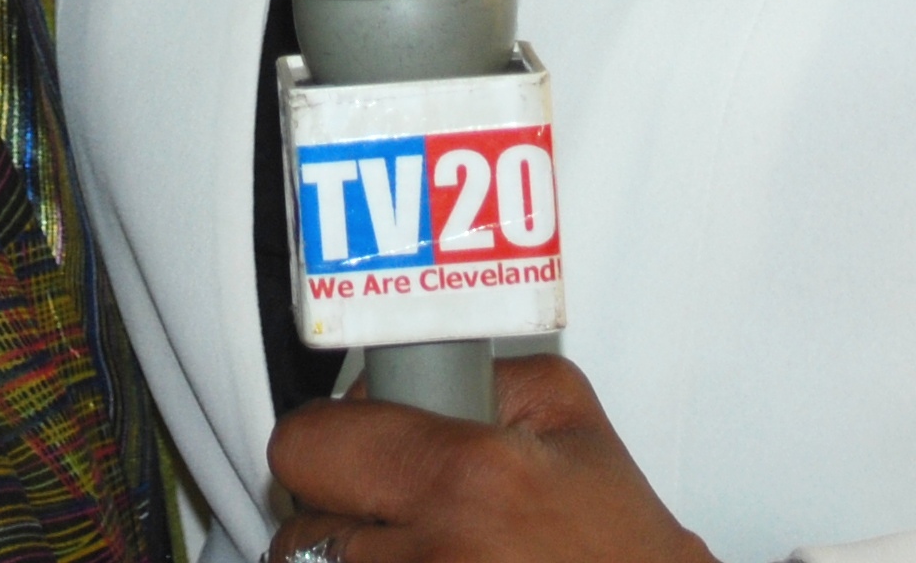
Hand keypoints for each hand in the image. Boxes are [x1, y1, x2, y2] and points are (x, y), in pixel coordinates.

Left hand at [265, 352, 718, 562]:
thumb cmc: (618, 540)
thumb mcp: (568, 413)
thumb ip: (478, 372)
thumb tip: (393, 378)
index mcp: (468, 476)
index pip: (309, 445)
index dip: (326, 442)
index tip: (346, 447)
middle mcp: (437, 555)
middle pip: (297, 533)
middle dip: (330, 516)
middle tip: (379, 513)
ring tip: (419, 552)